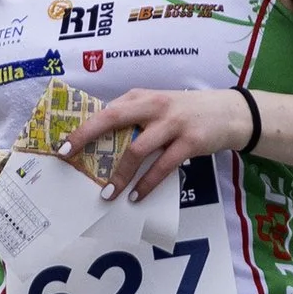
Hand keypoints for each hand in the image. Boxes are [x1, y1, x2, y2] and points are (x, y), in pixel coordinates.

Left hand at [65, 85, 251, 203]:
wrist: (230, 112)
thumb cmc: (186, 112)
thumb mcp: (158, 106)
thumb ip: (133, 117)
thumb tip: (100, 139)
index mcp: (141, 97)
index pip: (105, 111)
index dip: (82, 129)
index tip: (62, 147)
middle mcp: (154, 106)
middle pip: (113, 119)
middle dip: (88, 139)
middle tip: (70, 161)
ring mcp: (173, 124)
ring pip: (137, 150)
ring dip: (121, 175)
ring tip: (108, 194)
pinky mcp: (190, 142)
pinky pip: (163, 167)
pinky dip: (147, 184)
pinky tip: (137, 196)